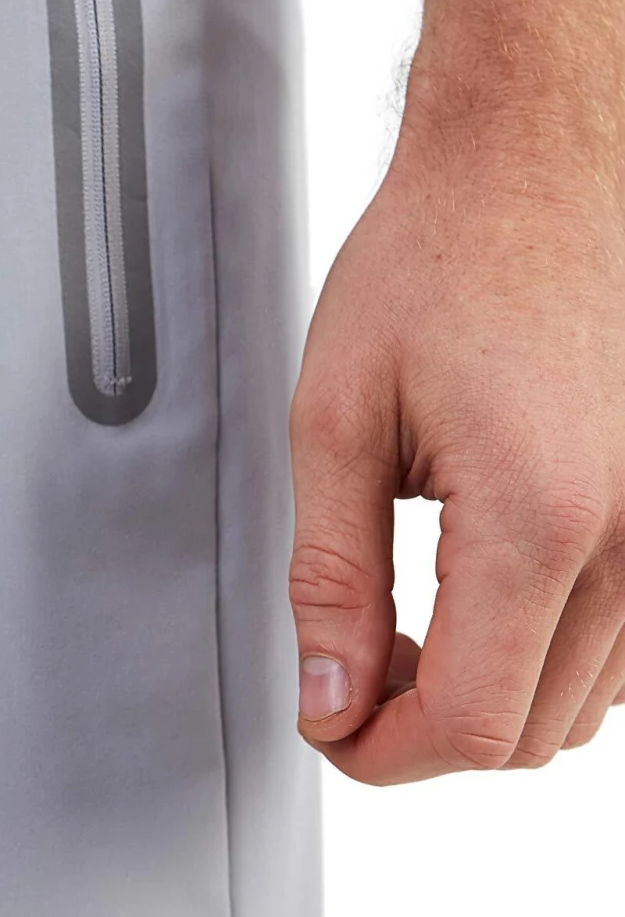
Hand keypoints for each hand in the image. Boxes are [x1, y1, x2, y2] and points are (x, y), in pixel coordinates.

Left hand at [288, 106, 624, 784]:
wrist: (540, 164)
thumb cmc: (444, 255)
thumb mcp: (337, 418)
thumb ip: (329, 576)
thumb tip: (328, 697)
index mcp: (543, 516)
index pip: (470, 723)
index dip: (380, 752)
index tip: (328, 724)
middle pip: (532, 733)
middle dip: (425, 727)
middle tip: (350, 663)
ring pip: (587, 706)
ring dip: (492, 695)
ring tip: (412, 620)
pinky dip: (552, 654)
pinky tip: (486, 594)